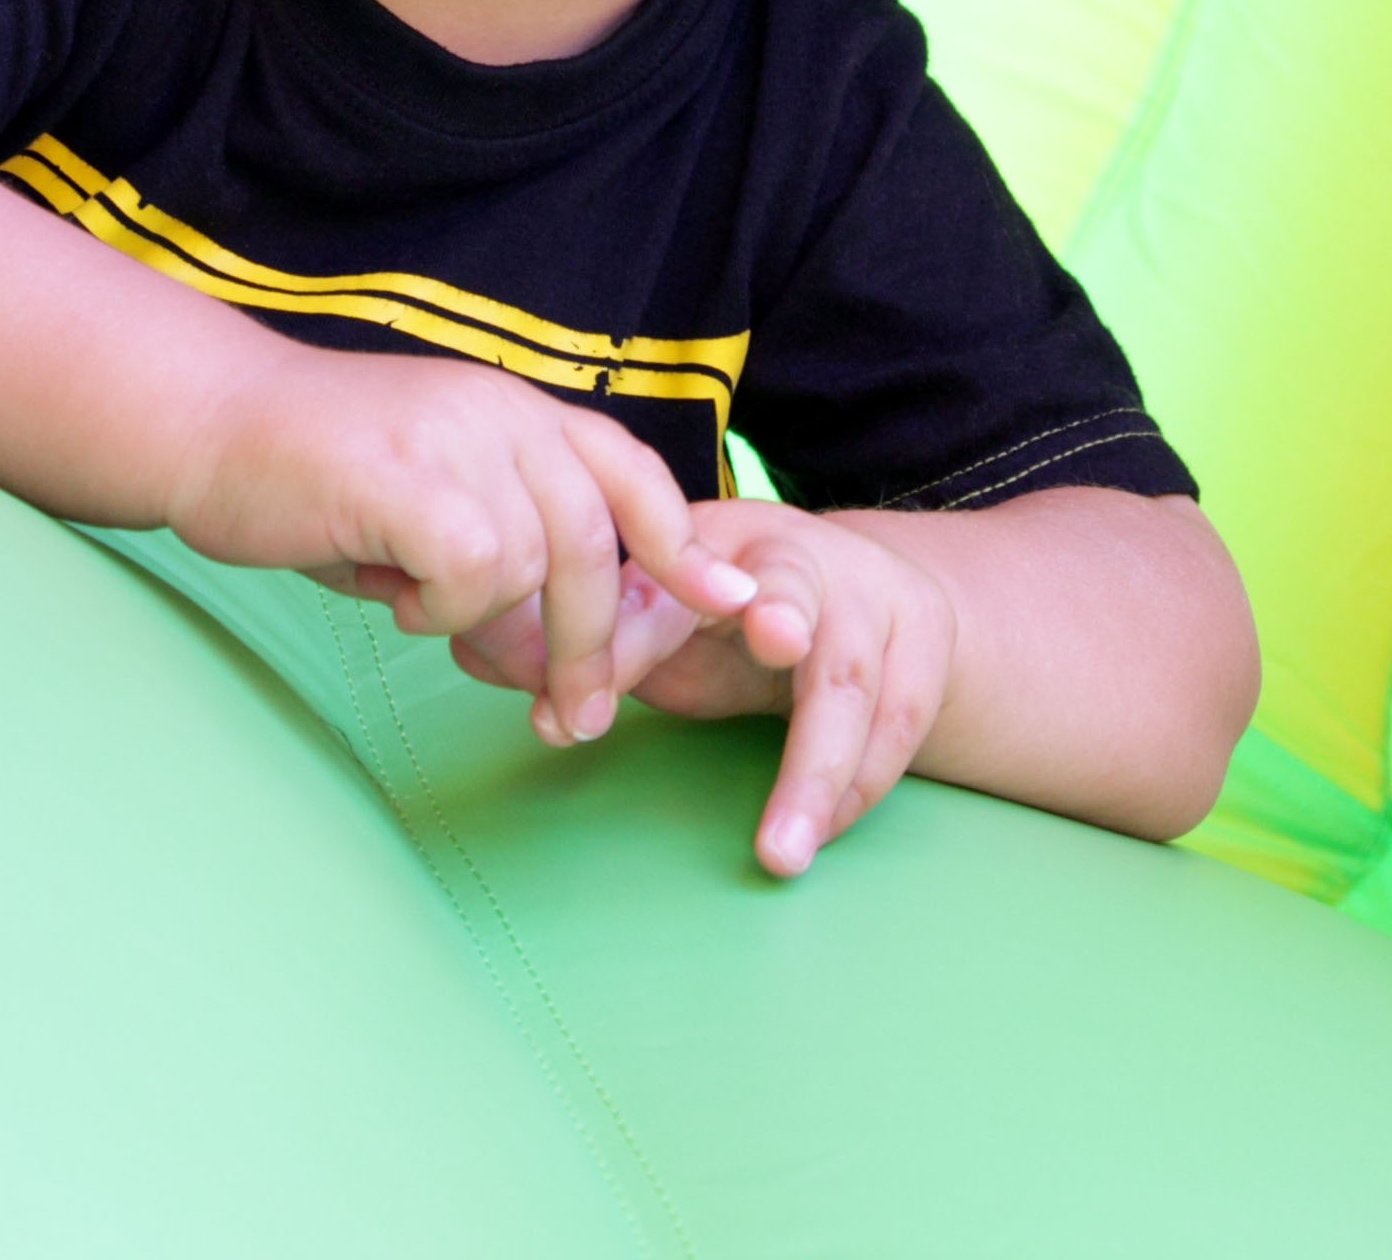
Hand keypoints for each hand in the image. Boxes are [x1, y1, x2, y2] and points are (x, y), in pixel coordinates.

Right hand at [164, 348, 761, 746]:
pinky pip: (473, 569)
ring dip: (484, 621)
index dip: (683, 542)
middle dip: (595, 648)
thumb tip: (556, 651)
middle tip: (575, 722)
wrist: (206, 426)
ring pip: (532, 566)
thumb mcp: (429, 504)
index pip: (630, 471)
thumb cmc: (312, 481)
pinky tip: (390, 595)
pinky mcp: (408, 473)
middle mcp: (501, 412)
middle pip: (597, 544)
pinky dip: (439, 606)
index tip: (727, 604)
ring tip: (416, 609)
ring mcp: (457, 435)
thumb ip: (500, 554)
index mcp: (516, 413)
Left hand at [461, 499, 956, 876]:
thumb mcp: (661, 613)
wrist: (870, 596)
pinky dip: (854, 792)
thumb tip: (468, 651)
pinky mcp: (923, 663)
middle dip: (785, 620)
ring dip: (822, 768)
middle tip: (774, 639)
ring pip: (856, 681)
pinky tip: (813, 839)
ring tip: (778, 851)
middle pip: (796, 592)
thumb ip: (585, 638)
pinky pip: (896, 734)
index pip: (667, 582)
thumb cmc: (736, 609)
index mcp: (722, 540)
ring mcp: (875, 609)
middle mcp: (804, 562)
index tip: (582, 698)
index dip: (630, 631)